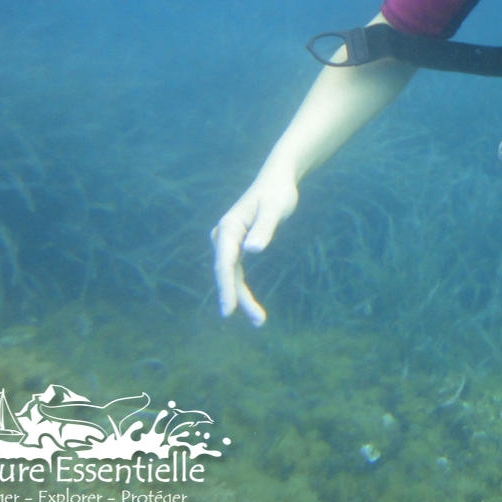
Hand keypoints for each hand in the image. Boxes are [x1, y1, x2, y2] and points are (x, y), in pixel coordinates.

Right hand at [211, 167, 298, 325]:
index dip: (225, 288)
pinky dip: (241, 288)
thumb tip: (251, 250)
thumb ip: (264, 228)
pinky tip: (250, 305)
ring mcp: (227, 242)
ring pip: (230, 275)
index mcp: (228, 228)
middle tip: (259, 321)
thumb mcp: (275, 209)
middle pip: (226, 273)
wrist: (277, 180)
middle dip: (237, 298)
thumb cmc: (277, 193)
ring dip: (241, 297)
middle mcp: (223, 236)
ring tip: (260, 320)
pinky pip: (235, 271)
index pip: (224, 263)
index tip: (228, 311)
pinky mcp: (235, 246)